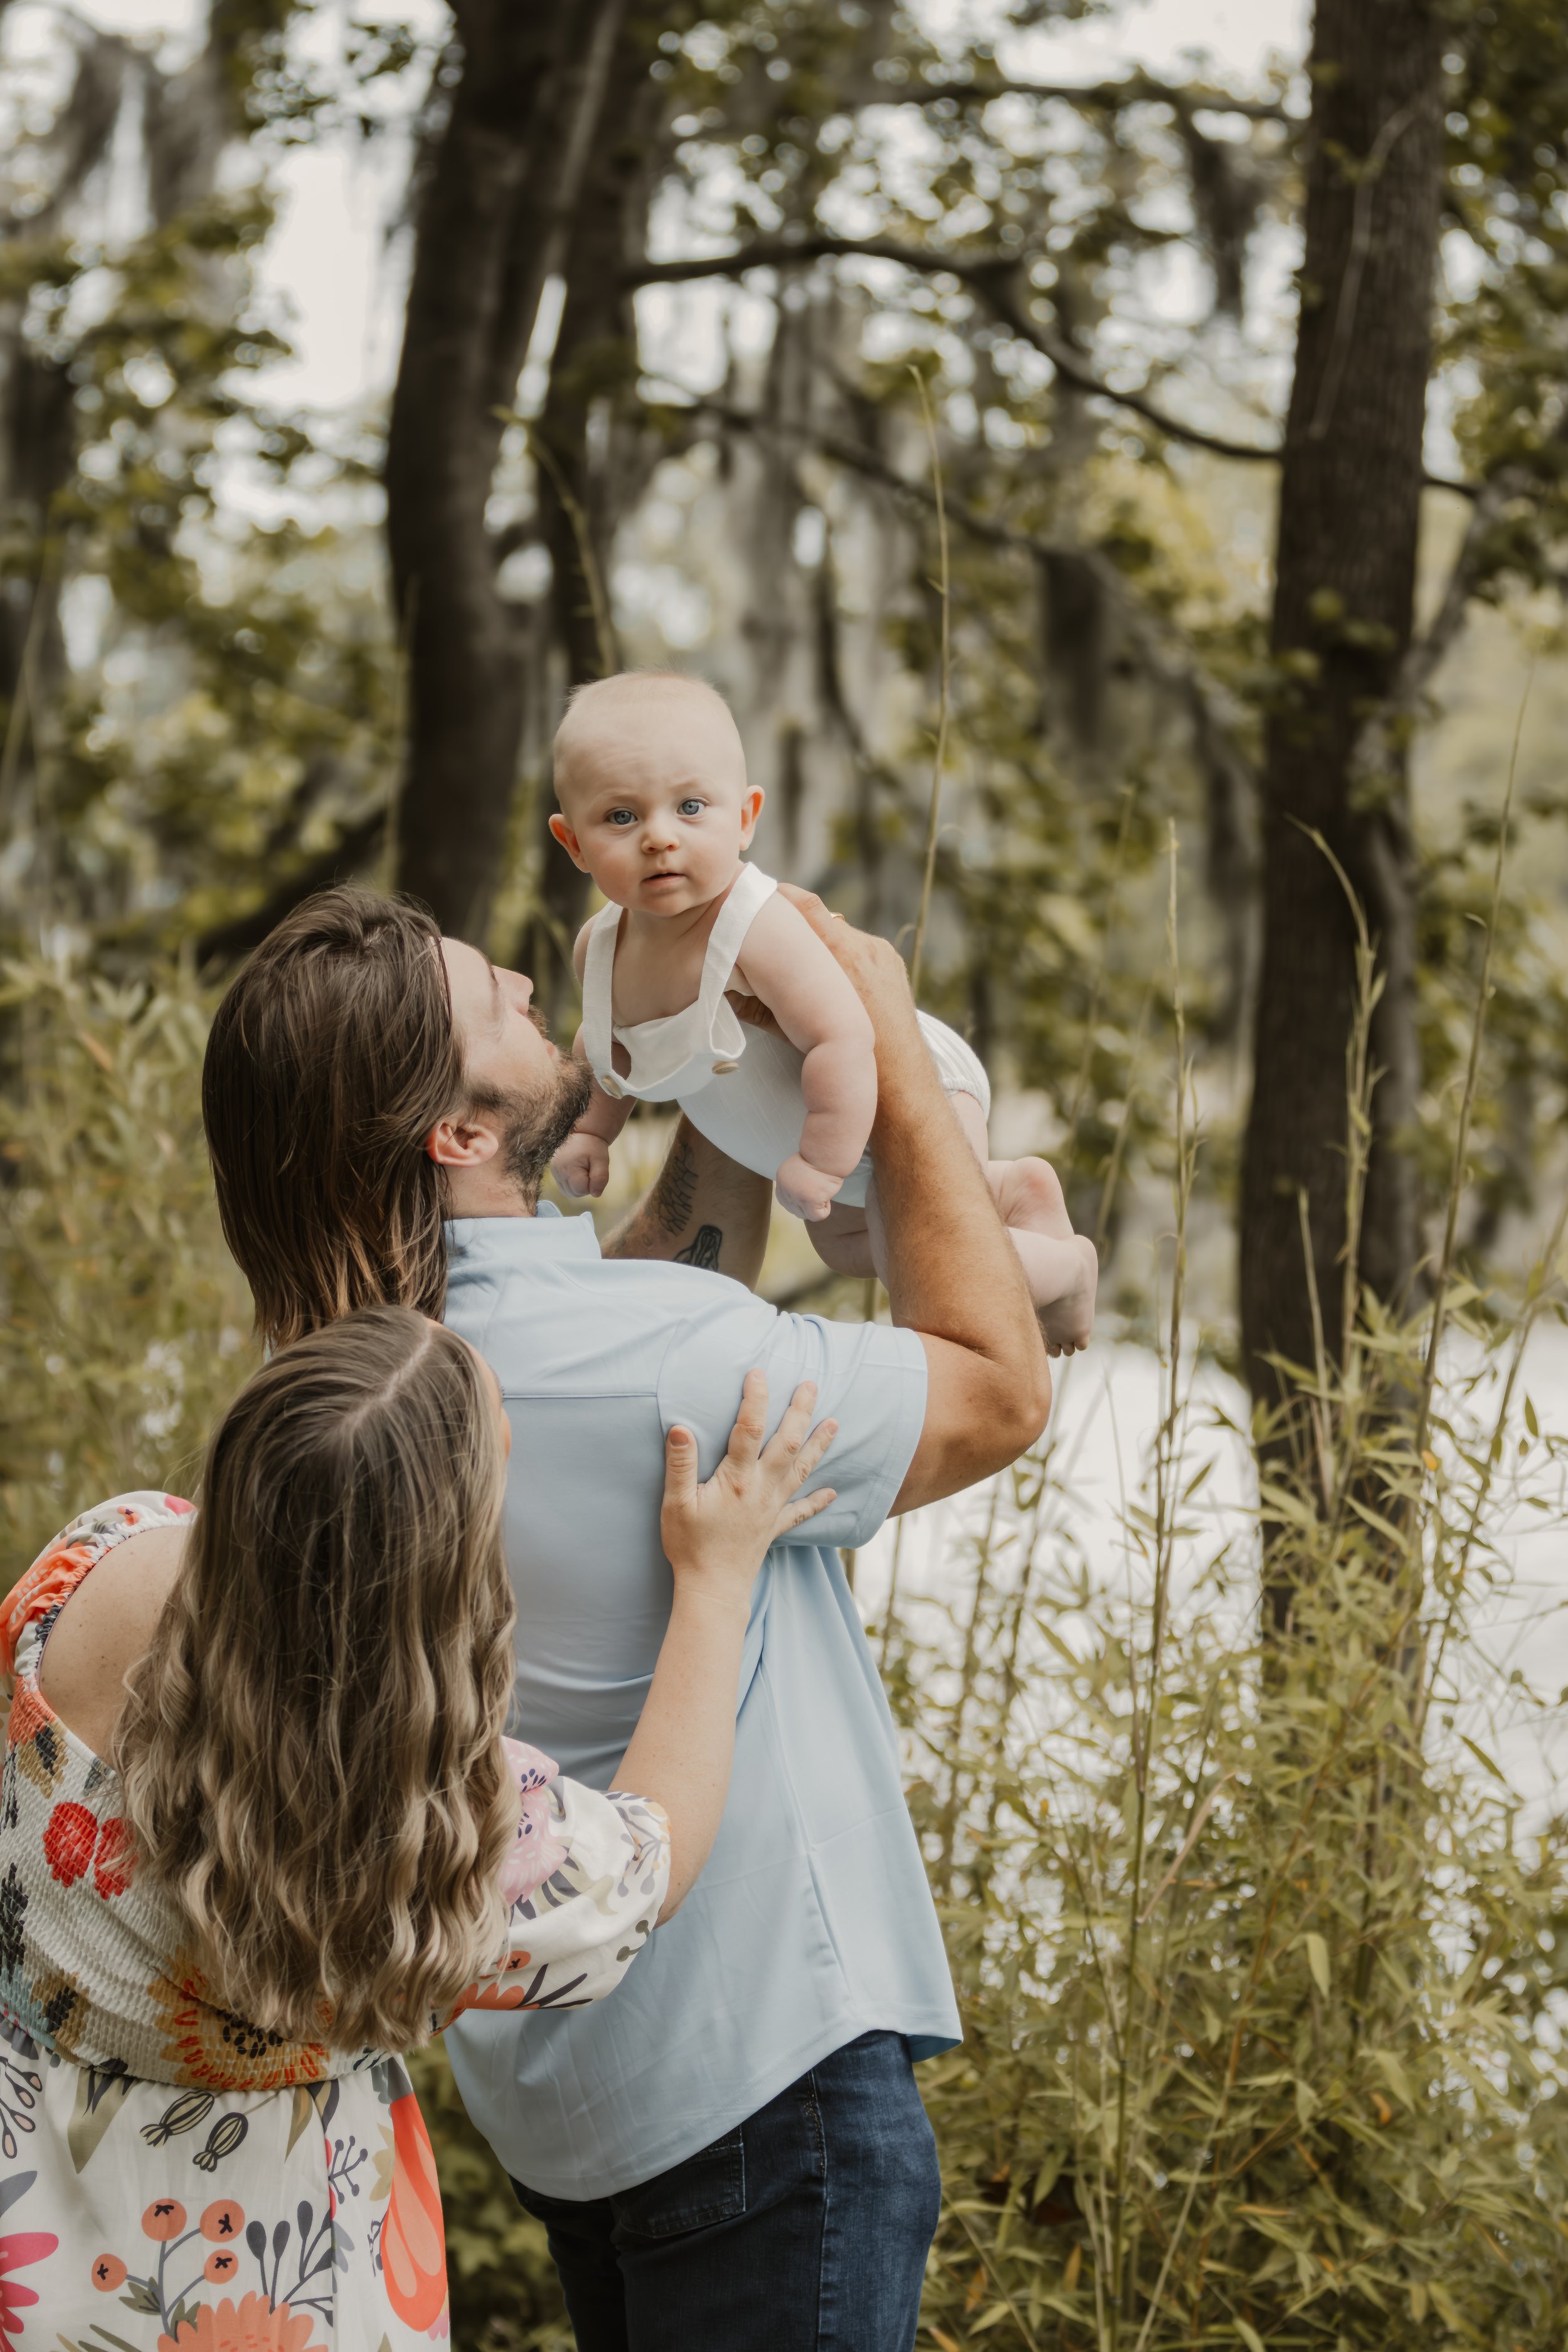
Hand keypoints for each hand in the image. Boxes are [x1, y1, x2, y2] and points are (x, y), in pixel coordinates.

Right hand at [553, 1131, 609, 1197]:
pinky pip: (563, 1186)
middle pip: (574, 1193)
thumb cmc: (593, 1147)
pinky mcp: (553, 1171)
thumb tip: (596, 1195)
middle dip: (585, 1186)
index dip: (591, 1185)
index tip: (594, 1171)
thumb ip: (600, 1178)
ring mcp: (554, 1171)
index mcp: (569, 1168)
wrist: (583, 1133)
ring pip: (568, 1192)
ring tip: (584, 1171)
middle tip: (590, 1171)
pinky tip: (577, 1173)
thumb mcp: (602, 1161)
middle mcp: (558, 1171)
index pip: (581, 1190)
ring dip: (578, 1187)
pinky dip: (572, 1184)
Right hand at [660, 1372, 837, 1605]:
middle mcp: (761, 1489)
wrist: (712, 1589)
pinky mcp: (775, 1527)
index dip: (755, 1398)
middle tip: (811, 1384)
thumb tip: (680, 1428)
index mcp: (736, 1479)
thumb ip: (680, 1465)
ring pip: (801, 1470)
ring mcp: (772, 1508)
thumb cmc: (690, 1546)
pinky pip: (801, 1511)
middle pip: (786, 1443)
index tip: (758, 1372)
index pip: (748, 1429)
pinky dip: (818, 1501)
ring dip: (818, 1445)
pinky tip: (832, 1493)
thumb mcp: (675, 1503)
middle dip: (800, 1411)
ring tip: (835, 1423)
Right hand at [728, 891, 915, 1052]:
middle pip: (820, 916)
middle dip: (795, 920)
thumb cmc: (846, 1062)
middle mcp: (863, 947)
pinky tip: (831, 972)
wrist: (899, 1084)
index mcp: (839, 955)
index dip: (778, 895)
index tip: (757, 897)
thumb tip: (727, 990)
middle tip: (771, 925)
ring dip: (820, 940)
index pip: (804, 905)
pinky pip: (860, 947)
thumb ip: (759, 1006)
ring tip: (801, 954)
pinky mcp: (892, 963)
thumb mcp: (794, 1035)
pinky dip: (841, 953)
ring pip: (840, 933)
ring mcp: (881, 954)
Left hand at [774, 1153, 843, 1222]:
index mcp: (782, 1179)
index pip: (786, 1201)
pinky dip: (825, 1209)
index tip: (811, 1188)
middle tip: (819, 1189)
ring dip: (817, 1205)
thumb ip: (796, 1181)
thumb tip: (802, 1196)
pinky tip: (827, 1195)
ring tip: (823, 1190)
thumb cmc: (819, 1157)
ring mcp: (797, 1196)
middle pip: (795, 1210)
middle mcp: (785, 1189)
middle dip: (808, 1205)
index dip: (800, 1199)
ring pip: (806, 1215)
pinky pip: (818, 1216)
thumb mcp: (799, 1167)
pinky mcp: (810, 1201)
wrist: (827, 1151)